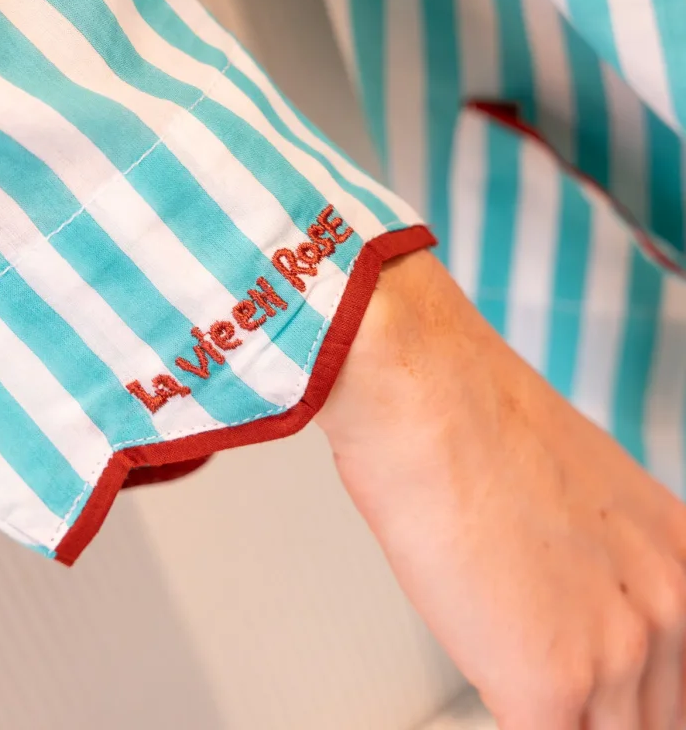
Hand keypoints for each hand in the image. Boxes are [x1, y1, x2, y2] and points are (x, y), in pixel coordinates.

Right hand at [317, 250, 685, 728]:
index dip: (634, 695)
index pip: (679, 677)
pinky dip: (507, 721)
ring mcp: (617, 650)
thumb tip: (565, 609)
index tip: (600, 696)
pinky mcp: (551, 683)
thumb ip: (596, 567)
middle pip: (657, 719)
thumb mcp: (574, 493)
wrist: (426, 390)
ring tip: (508, 673)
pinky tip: (490, 691)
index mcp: (680, 557)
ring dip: (558, 718)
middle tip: (553, 687)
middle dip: (600, 714)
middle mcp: (672, 605)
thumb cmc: (473, 416)